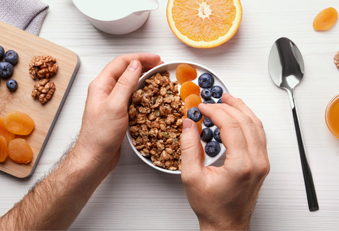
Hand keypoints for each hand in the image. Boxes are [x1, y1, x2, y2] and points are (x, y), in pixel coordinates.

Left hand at [75, 53, 161, 172]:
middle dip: (143, 65)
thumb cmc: (100, 135)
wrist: (94, 158)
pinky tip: (149, 95)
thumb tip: (135, 64)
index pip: (121, 62)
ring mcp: (111, 102)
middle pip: (125, 70)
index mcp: (101, 85)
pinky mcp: (117, 112)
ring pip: (129, 83)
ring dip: (143, 77)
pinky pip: (130, 96)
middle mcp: (105, 91)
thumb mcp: (115, 106)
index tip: (156, 58)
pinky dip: (142, 92)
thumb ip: (125, 83)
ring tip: (157, 77)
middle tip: (159, 65)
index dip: (140, 58)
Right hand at [181, 93, 269, 229]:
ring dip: (242, 109)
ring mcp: (262, 163)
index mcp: (240, 165)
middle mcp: (256, 162)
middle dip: (228, 106)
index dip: (215, 111)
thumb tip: (188, 124)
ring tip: (228, 100)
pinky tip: (239, 115)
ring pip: (257, 125)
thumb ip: (189, 147)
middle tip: (213, 100)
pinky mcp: (262, 163)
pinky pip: (259, 135)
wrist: (226, 224)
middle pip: (246, 121)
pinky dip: (248, 120)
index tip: (202, 108)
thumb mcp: (191, 177)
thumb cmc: (212, 207)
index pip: (231, 125)